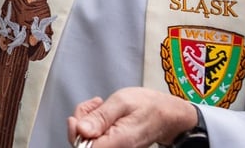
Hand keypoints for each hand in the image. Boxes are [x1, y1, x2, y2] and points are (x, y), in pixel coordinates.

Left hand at [66, 87, 197, 147]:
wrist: (168, 114)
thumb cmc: (149, 107)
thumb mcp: (122, 102)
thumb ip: (101, 116)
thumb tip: (81, 129)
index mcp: (117, 142)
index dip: (76, 133)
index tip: (77, 117)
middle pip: (83, 143)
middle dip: (82, 121)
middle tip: (94, 105)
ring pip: (88, 138)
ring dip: (88, 119)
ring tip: (99, 104)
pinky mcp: (114, 144)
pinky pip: (96, 136)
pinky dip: (94, 122)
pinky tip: (101, 111)